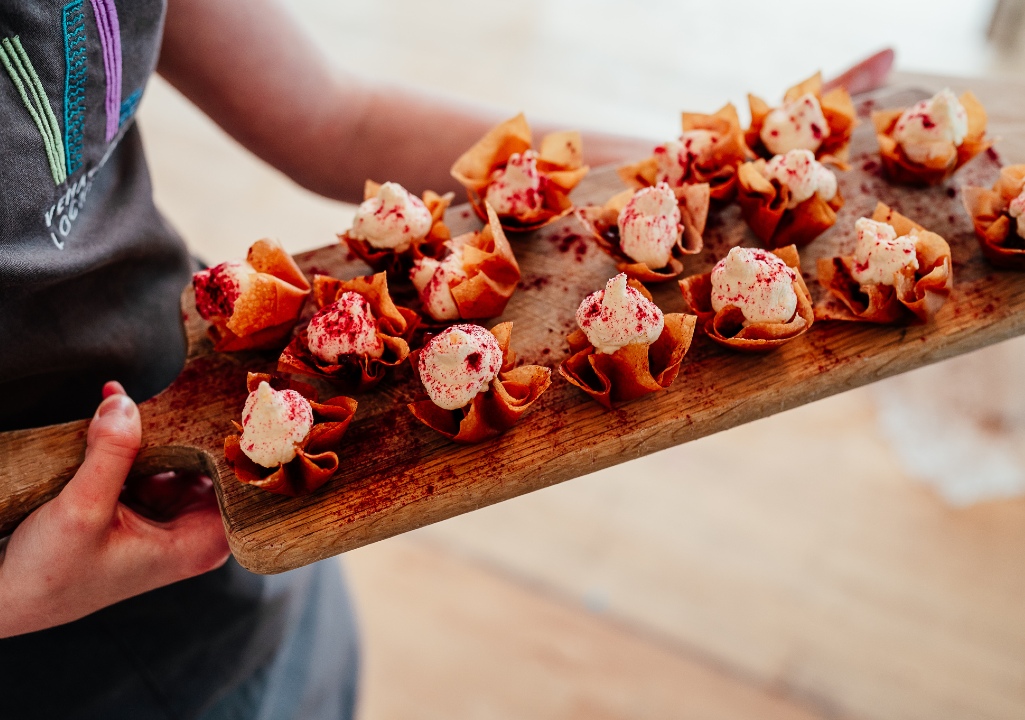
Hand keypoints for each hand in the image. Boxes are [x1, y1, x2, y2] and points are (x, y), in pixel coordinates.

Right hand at [0, 382, 229, 636]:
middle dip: (194, 424)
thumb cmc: (49, 576)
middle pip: (214, 463)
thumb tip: (127, 404)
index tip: (233, 404)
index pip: (244, 484)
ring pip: (180, 453)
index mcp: (201, 543)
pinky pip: (151, 456)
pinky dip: (132, 434)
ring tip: (135, 398)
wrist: (6, 598)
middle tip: (182, 387)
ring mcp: (168, 514)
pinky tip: (113, 405)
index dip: (241, 444)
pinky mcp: (142, 502)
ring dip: (158, 425)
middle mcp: (193, 530)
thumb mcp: (82, 510)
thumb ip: (110, 454)